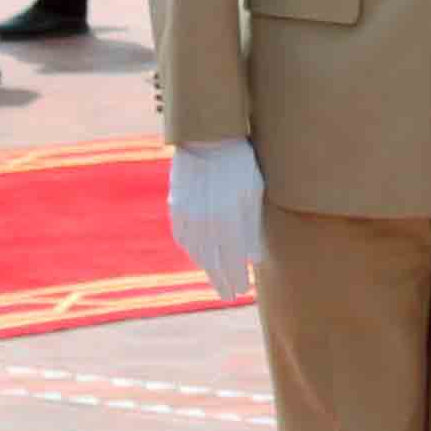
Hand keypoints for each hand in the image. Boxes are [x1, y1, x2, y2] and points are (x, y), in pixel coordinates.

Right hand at [169, 137, 265, 297]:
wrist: (208, 135)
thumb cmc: (241, 162)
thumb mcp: (254, 192)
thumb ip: (252, 227)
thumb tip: (254, 259)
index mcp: (228, 218)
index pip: (232, 259)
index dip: (236, 278)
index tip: (242, 291)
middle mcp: (205, 221)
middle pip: (212, 261)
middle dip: (221, 280)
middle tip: (229, 295)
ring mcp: (187, 214)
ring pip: (196, 251)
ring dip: (206, 267)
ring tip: (216, 277)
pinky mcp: (176, 205)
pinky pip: (182, 236)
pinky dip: (191, 249)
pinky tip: (198, 255)